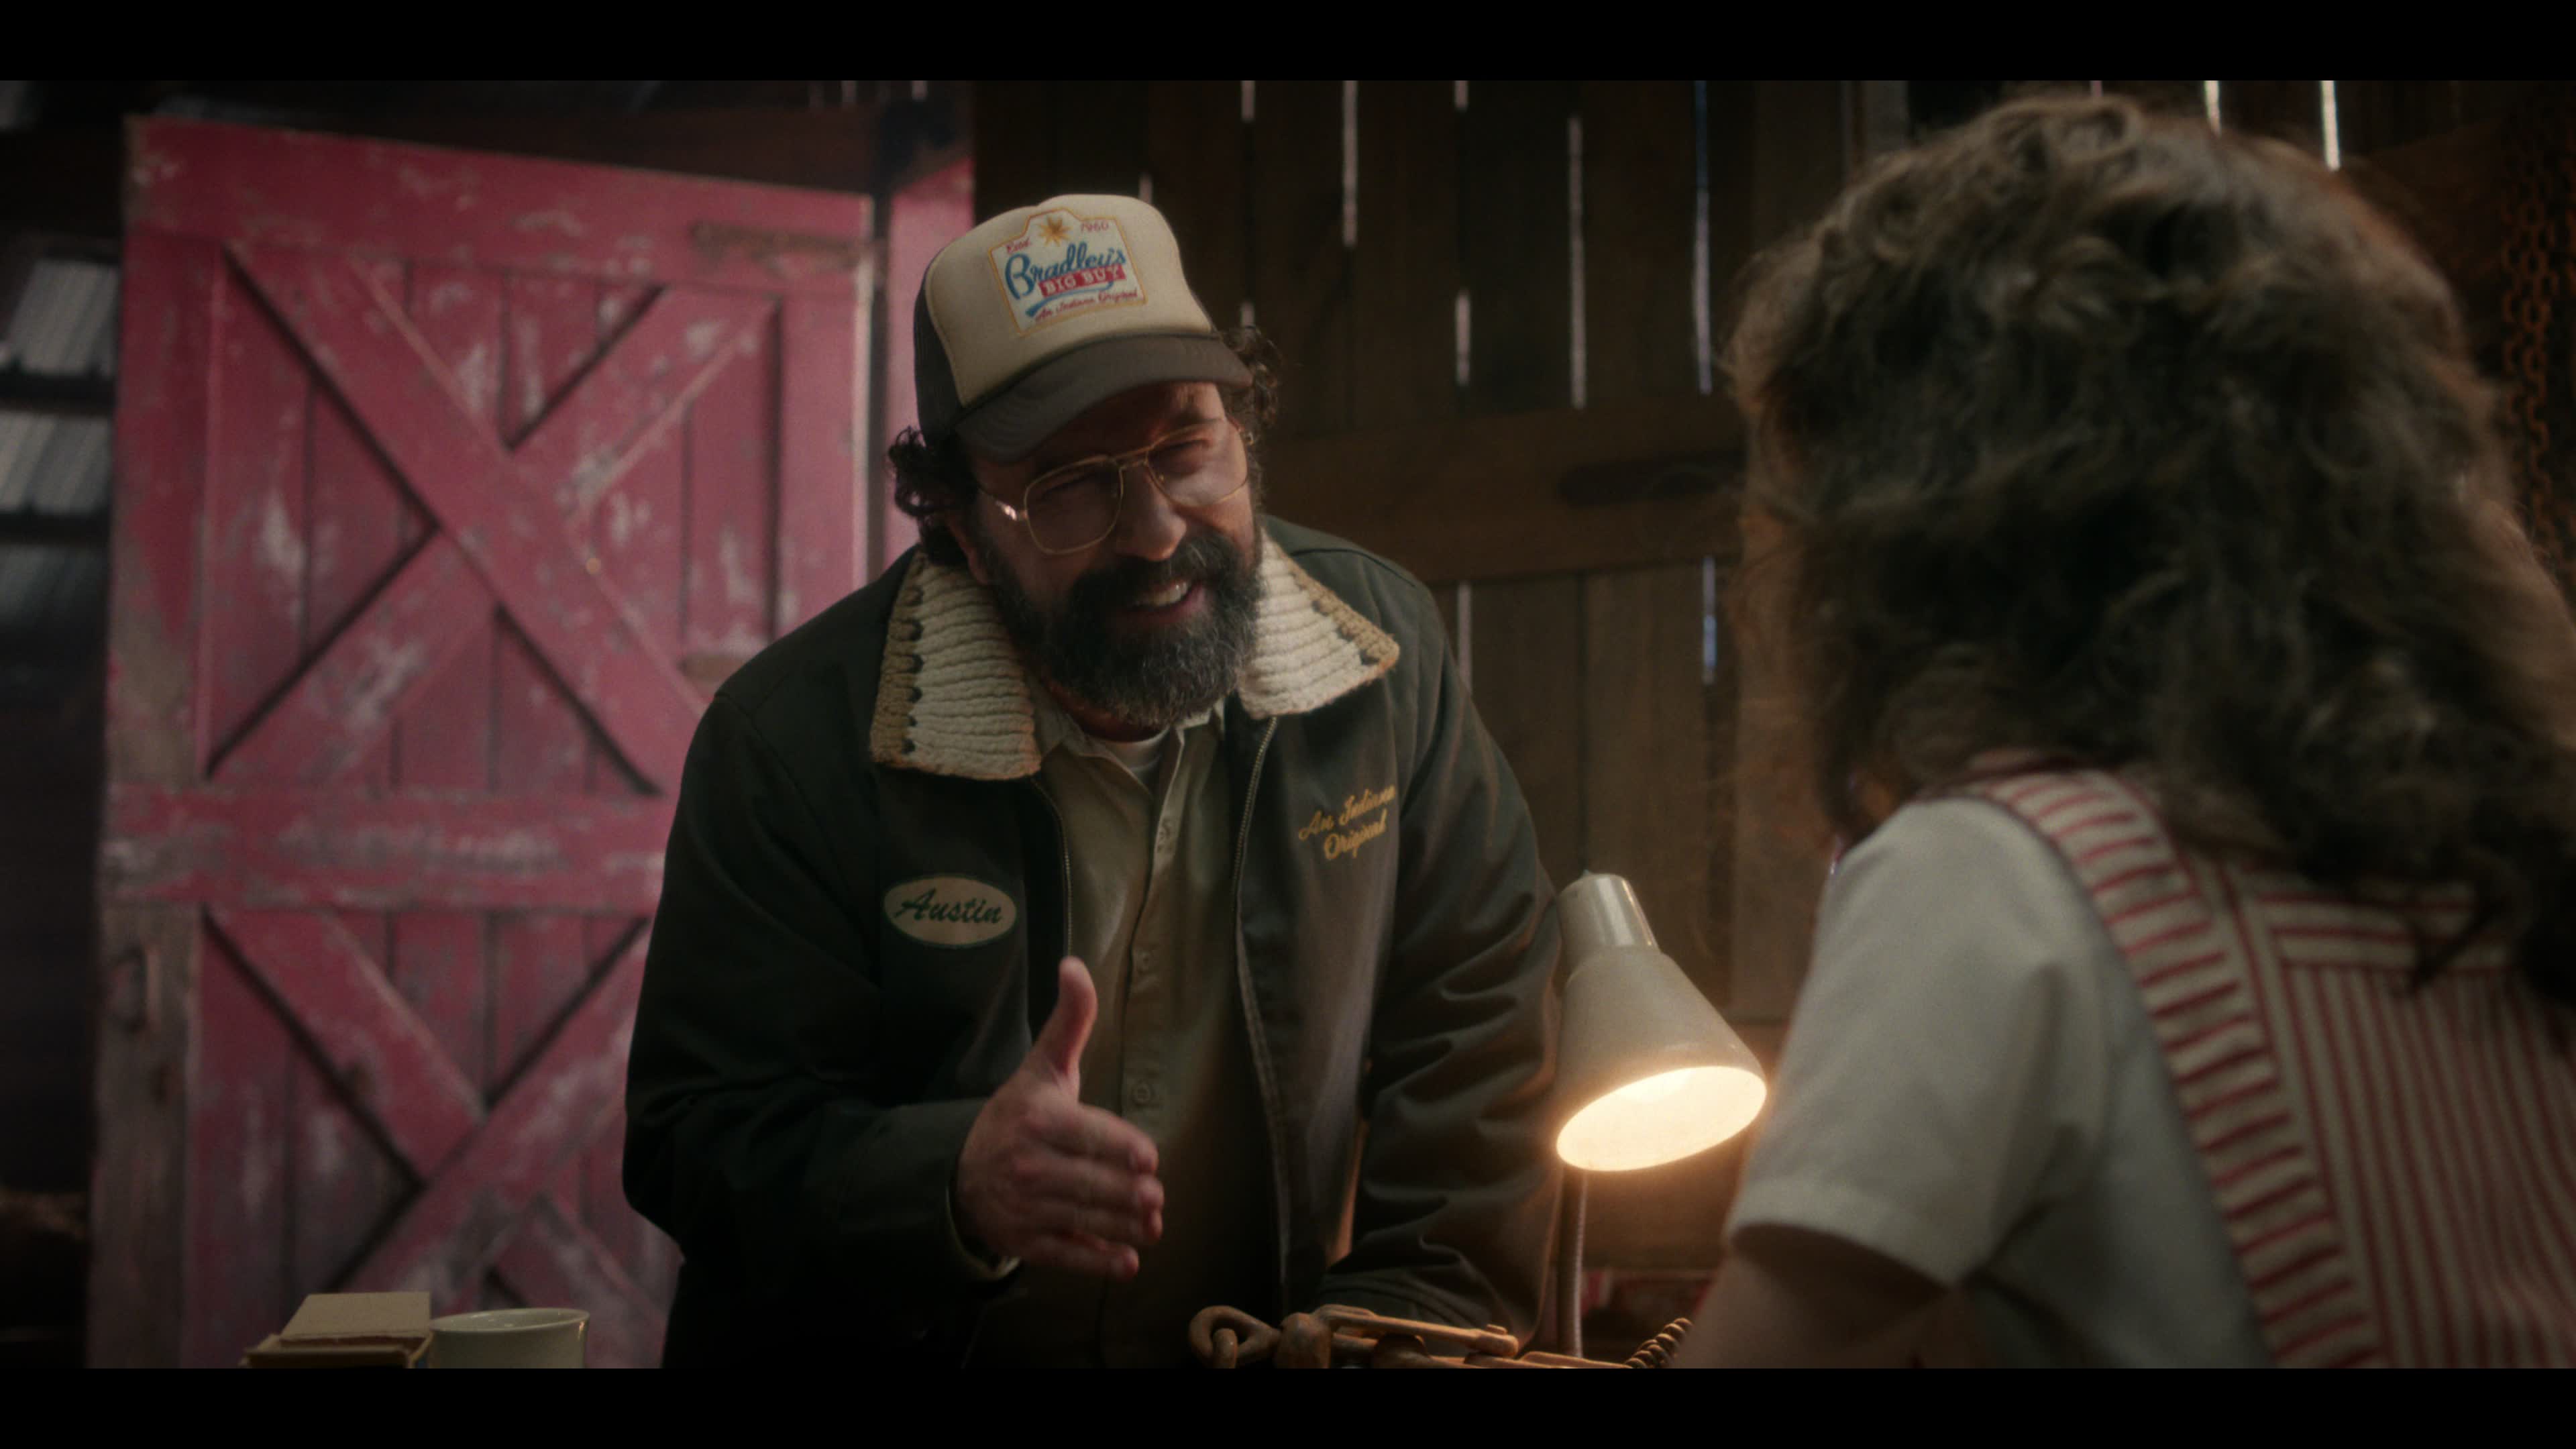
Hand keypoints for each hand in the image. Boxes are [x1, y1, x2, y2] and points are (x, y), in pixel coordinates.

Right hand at [954, 957, 1164, 1277]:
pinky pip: (1064, 1255)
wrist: (961, 1173)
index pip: (1083, 1135)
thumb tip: (1074, 964)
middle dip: (1124, 1194)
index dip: (1117, 1147)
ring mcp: (1026, 1207)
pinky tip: (1126, 1264)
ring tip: (1152, 1225)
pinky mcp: (1026, 1241)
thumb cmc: (1018, 1115)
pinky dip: (1095, 1262)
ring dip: (1120, 1227)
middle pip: (1086, 1183)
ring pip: (1080, 1220)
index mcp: (1038, 1120)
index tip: (1148, 1158)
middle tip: (1155, 1198)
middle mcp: (1029, 1165)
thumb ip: (1069, 1021)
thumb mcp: (1041, 1067)